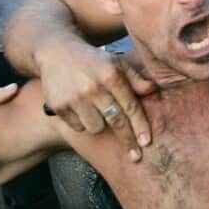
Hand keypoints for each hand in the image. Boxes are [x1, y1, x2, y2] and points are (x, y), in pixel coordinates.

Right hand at [39, 41, 154, 160]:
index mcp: (111, 74)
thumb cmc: (93, 61)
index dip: (140, 127)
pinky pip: (78, 127)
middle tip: (136, 156)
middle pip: (116, 122)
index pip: (130, 106)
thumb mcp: (116, 63)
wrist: (56, 52)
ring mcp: (75, 97)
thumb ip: (134, 78)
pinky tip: (78, 107)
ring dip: (99, 124)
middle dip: (127, 140)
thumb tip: (152, 90)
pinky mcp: (59, 106)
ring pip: (96, 128)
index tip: (146, 143)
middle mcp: (93, 86)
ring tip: (94, 109)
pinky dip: (81, 122)